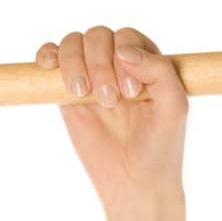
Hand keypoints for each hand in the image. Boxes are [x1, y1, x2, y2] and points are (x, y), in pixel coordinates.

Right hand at [35, 24, 187, 213]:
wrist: (134, 184)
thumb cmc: (160, 148)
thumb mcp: (174, 108)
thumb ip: (160, 71)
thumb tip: (123, 48)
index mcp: (147, 64)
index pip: (128, 37)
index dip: (124, 56)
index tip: (131, 93)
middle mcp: (119, 65)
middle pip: (98, 36)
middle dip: (100, 63)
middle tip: (109, 100)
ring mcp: (92, 76)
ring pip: (74, 43)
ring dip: (74, 62)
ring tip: (83, 94)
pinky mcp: (67, 92)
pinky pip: (51, 57)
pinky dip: (47, 54)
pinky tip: (47, 67)